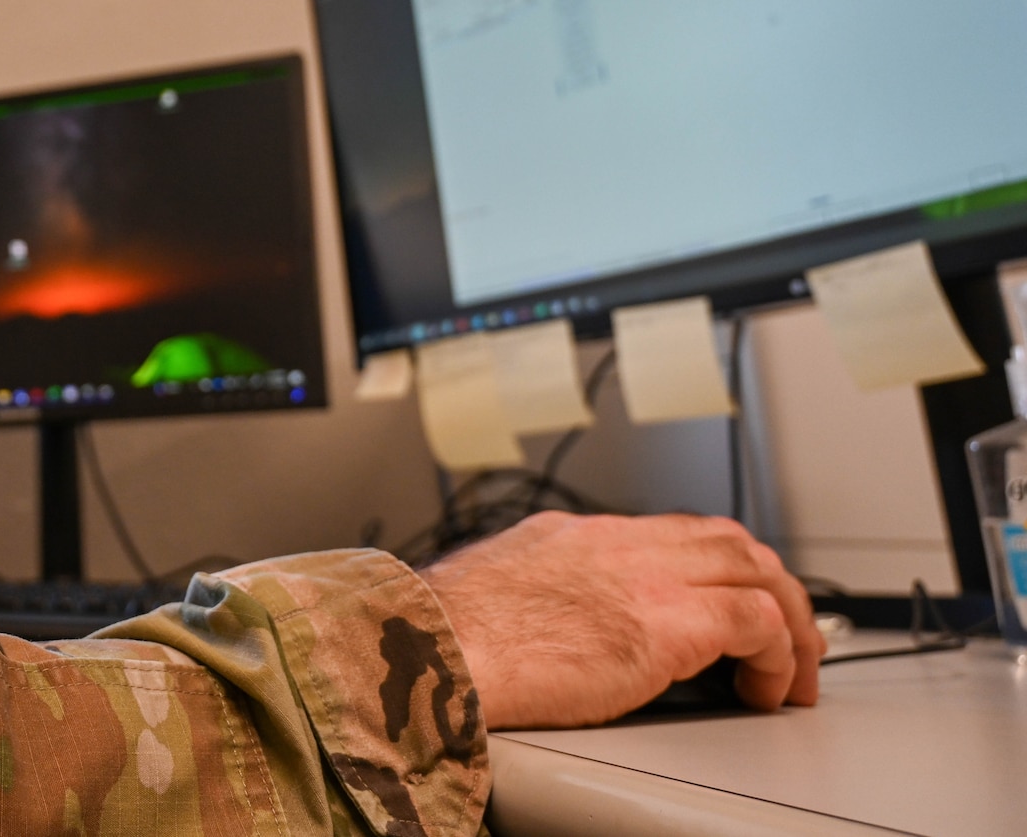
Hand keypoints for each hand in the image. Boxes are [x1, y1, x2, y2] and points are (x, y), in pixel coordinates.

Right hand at [421, 511, 823, 728]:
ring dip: (789, 622)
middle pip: (728, 541)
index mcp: (573, 535)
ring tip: (791, 671)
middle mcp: (616, 543)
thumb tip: (544, 620)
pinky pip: (758, 623)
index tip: (728, 604)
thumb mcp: (493, 587)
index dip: (714, 568)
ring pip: (757, 570)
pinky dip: (778, 655)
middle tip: (784, 638)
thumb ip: (536, 592)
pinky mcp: (667, 624)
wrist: (432, 646)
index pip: (671, 532)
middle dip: (769, 587)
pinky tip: (767, 691)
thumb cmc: (443, 635)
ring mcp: (645, 577)